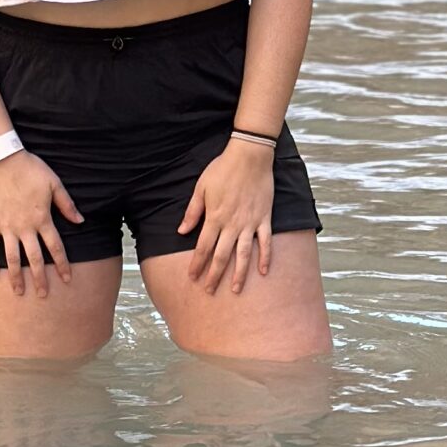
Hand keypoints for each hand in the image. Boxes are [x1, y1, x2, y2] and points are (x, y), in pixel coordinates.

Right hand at [0, 150, 83, 297]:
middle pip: (34, 259)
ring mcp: (6, 227)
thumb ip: (67, 205)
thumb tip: (81, 221)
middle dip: (40, 279)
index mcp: (42, 219)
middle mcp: (25, 227)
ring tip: (18, 292)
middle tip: (42, 295)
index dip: (62, 264)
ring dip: (15, 277)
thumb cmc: (31, 169)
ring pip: (12, 258)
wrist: (2, 160)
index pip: (55, 247)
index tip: (67, 279)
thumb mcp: (54, 184)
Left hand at [179, 138, 275, 295]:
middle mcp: (231, 224)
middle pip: (221, 256)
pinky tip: (263, 271)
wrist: (249, 156)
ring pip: (243, 254)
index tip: (192, 277)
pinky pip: (265, 242)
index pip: (203, 247)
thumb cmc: (223, 169)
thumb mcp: (201, 188)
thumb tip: (181, 231)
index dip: (197, 264)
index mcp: (214, 217)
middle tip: (209, 290)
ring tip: (235, 290)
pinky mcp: (264, 219)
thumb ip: (192, 211)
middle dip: (214, 275)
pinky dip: (265, 257)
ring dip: (239, 274)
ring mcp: (249, 223)